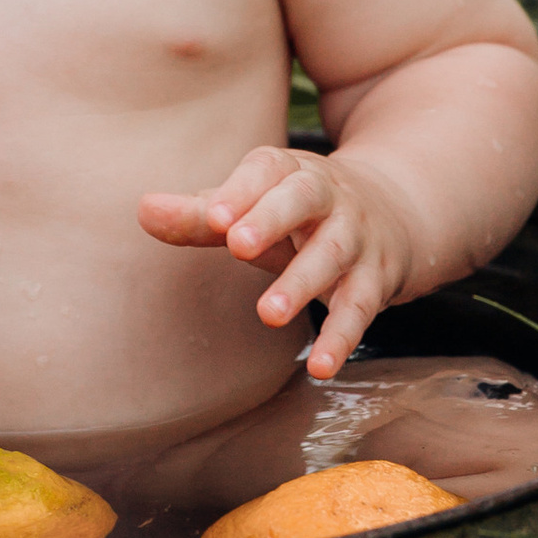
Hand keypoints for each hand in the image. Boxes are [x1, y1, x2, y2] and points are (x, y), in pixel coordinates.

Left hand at [138, 144, 415, 377]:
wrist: (394, 211)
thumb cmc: (297, 212)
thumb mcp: (253, 207)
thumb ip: (200, 215)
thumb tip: (143, 209)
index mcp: (290, 172)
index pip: (265, 170)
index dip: (240, 191)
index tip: (215, 218)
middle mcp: (328, 198)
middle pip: (303, 199)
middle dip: (272, 220)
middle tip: (238, 246)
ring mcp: (356, 237)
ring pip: (332, 254)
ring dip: (302, 283)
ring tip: (268, 314)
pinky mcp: (374, 279)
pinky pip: (360, 309)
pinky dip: (342, 337)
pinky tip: (320, 367)